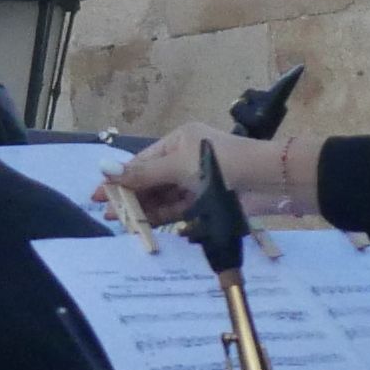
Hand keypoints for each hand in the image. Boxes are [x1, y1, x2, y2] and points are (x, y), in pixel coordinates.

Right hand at [107, 128, 304, 226]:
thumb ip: (142, 174)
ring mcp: (196, 181)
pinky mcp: (207, 201)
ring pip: (163, 197)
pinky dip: (163, 218)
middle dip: (129, 198)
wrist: (269, 181)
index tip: (99, 195)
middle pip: (150, 181)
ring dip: (144, 211)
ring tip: (124, 225)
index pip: (141, 162)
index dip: (119, 179)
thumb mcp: (178, 165)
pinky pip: (179, 209)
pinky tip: (147, 227)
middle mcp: (185, 159)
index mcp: (178, 141)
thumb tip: (106, 171)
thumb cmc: (223, 163)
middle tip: (109, 216)